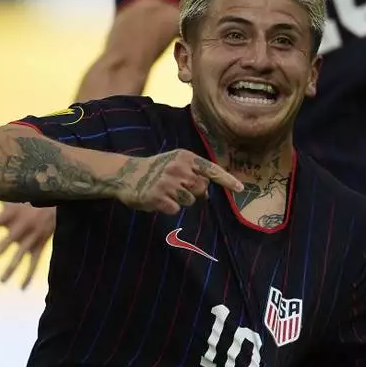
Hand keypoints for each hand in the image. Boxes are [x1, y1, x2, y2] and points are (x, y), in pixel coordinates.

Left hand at [0, 203, 55, 288]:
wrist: (56, 201)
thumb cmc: (32, 198)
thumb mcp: (15, 196)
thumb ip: (0, 196)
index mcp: (11, 215)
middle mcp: (19, 228)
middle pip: (4, 245)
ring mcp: (30, 238)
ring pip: (19, 256)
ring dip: (10, 268)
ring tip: (2, 280)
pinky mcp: (40, 244)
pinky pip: (34, 262)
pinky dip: (29, 274)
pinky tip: (22, 286)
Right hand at [116, 149, 242, 214]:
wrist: (126, 174)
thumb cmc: (156, 169)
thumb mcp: (175, 163)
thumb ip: (193, 174)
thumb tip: (208, 193)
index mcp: (185, 157)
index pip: (211, 169)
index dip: (226, 180)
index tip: (240, 189)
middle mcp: (178, 168)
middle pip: (201, 188)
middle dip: (194, 192)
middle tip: (178, 188)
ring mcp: (168, 183)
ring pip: (190, 201)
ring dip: (180, 200)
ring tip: (166, 192)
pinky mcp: (158, 197)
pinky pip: (175, 209)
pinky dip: (169, 207)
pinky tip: (158, 199)